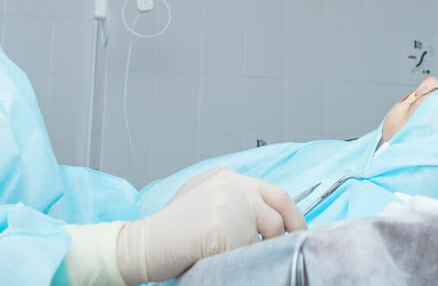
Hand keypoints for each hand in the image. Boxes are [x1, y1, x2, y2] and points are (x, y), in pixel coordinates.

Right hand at [117, 166, 306, 283]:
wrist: (141, 244)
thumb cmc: (171, 230)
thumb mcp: (203, 197)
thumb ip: (233, 199)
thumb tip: (268, 217)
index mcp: (227, 176)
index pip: (275, 192)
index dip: (291, 215)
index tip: (296, 231)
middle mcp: (231, 184)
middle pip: (277, 211)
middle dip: (287, 232)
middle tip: (286, 248)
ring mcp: (227, 204)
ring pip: (265, 234)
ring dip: (256, 249)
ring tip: (233, 253)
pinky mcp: (220, 228)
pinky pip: (247, 252)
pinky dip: (240, 260)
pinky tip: (218, 257)